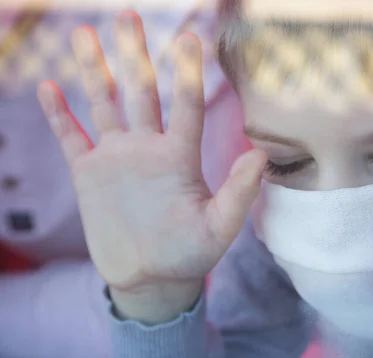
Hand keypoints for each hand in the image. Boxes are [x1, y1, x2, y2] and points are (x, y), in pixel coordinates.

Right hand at [36, 10, 266, 323]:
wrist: (154, 278)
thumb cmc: (191, 255)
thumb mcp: (219, 228)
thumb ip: (238, 193)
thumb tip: (261, 155)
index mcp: (181, 156)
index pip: (186, 105)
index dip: (187, 73)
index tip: (190, 38)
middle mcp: (149, 147)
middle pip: (141, 92)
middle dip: (134, 55)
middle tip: (128, 15)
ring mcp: (118, 157)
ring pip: (104, 104)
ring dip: (94, 70)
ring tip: (83, 33)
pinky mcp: (90, 174)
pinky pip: (72, 137)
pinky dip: (60, 115)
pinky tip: (49, 87)